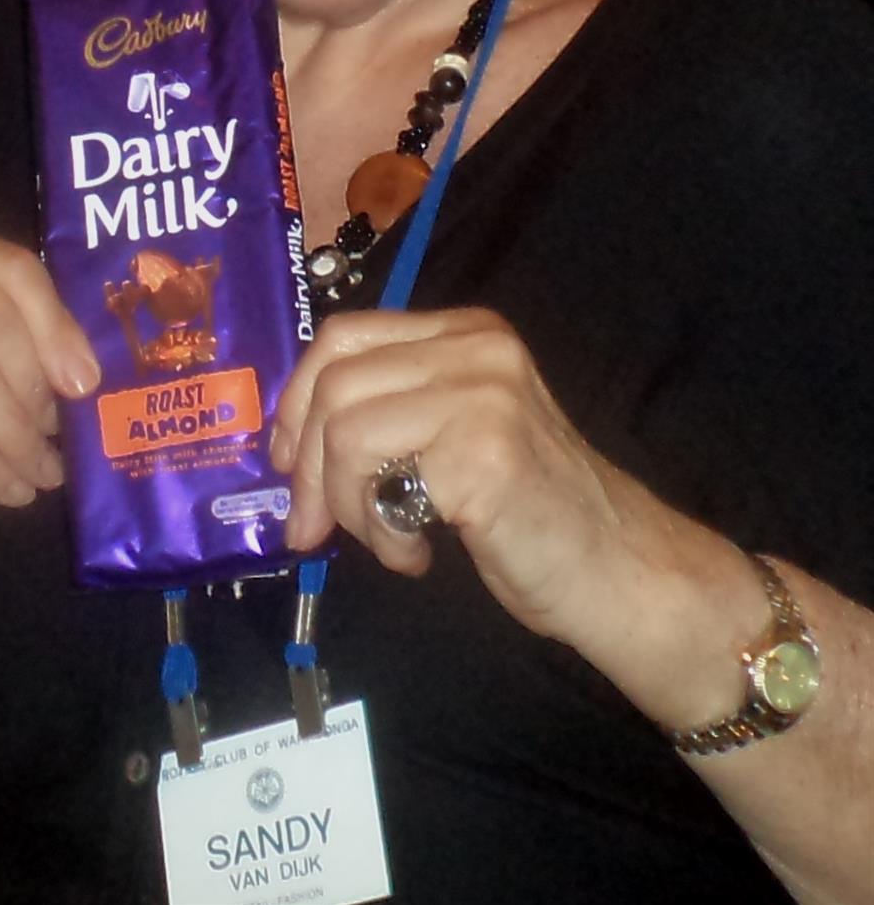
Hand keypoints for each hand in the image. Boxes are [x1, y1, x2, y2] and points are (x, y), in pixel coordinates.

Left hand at [268, 309, 645, 648]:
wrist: (621, 572)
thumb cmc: (529, 514)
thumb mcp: (452, 434)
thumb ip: (390, 409)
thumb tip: (288, 438)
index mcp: (463, 332)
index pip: (342, 336)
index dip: (295, 399)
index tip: (284, 462)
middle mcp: (475, 346)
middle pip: (334, 383)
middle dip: (304, 466)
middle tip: (309, 528)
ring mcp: (483, 393)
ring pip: (345, 432)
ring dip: (346, 505)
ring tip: (387, 541)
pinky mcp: (484, 451)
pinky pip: (381, 486)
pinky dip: (383, 536)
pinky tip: (419, 555)